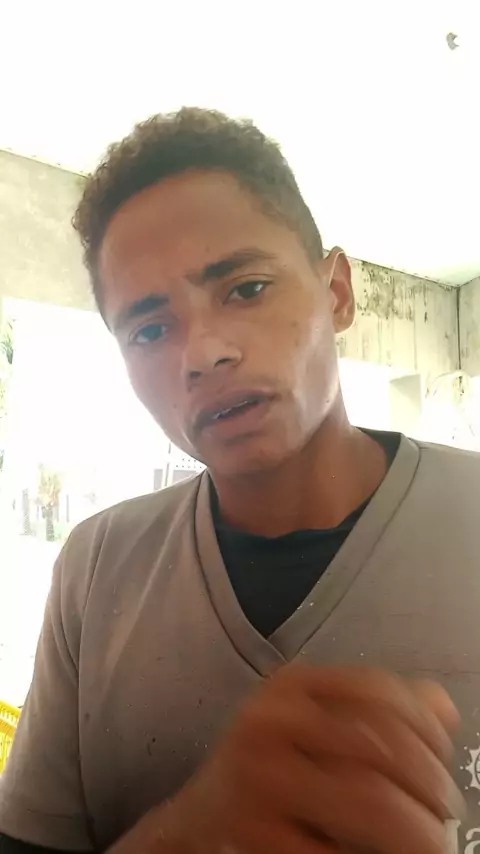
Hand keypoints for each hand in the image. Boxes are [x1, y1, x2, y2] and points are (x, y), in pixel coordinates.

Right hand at [111, 666, 461, 853]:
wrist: (203, 816)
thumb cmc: (272, 763)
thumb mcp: (317, 720)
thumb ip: (375, 707)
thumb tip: (442, 709)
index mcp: (289, 686)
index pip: (376, 689)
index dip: (425, 722)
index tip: (444, 752)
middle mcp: (269, 721)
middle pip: (380, 745)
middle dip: (430, 782)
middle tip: (447, 809)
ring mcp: (260, 779)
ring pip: (369, 801)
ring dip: (417, 828)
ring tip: (433, 842)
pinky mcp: (256, 833)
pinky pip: (336, 851)